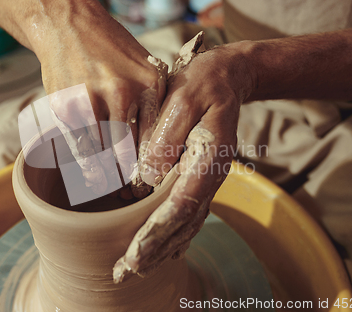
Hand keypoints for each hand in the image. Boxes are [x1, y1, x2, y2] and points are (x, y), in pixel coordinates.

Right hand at [30, 0, 167, 196]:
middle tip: (132, 193)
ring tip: (111, 188)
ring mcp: (92, 101)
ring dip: (107, 177)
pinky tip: (92, 175)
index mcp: (149, 85)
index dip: (154, 167)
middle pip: (130, 153)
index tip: (152, 183)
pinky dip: (86, 166)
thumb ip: (154, 102)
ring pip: (103, 156)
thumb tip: (163, 141)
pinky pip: (80, 148)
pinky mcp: (66, 107)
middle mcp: (123, 94)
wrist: (69, 24)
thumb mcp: (144, 68)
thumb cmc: (111, 49)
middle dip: (131, 179)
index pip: (156, 140)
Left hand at [113, 34, 254, 281]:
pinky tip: (160, 250)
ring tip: (135, 270)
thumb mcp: (183, 99)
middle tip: (124, 272)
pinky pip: (188, 215)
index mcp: (209, 159)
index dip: (157, 231)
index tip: (134, 253)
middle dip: (154, 251)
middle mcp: (210, 176)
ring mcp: (206, 180)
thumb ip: (166, 138)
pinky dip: (173, 236)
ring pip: (186, 225)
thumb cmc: (203, 84)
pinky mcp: (198, 178)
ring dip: (162, 249)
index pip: (182, 204)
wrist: (227, 78)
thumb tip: (145, 179)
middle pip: (184, 224)